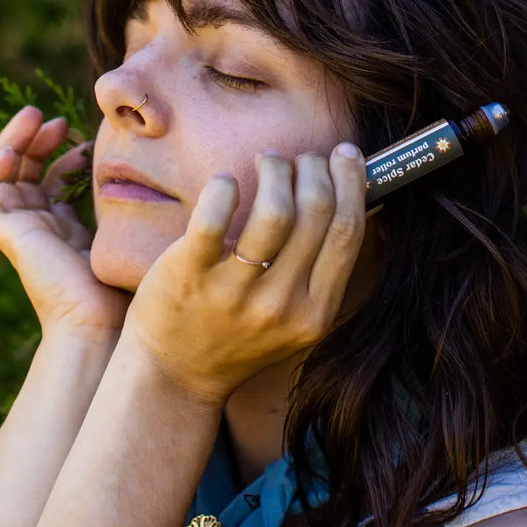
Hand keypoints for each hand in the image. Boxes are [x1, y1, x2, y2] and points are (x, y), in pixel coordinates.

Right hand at [0, 105, 129, 335]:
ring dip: (12, 142)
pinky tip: (11, 154)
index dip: (64, 155)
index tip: (87, 140)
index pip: (52, 182)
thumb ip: (130, 205)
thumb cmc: (124, 286)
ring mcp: (18, 231)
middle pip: (25, 172)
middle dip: (37, 140)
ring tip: (33, 117)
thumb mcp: (128, 232)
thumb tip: (155, 176)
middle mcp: (37, 228)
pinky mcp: (4, 235)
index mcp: (63, 230)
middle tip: (55, 118)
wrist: (101, 319)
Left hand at [124, 144, 366, 403]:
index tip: (346, 153)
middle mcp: (280, 305)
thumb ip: (322, 267)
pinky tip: (226, 183)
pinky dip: (224, 188)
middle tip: (300, 160)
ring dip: (276, 169)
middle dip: (313, 167)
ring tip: (268, 162)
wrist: (175, 373)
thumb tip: (349, 193)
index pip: (347, 232)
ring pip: (274, 210)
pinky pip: (213, 218)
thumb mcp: (297, 315)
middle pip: (316, 211)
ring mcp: (234, 292)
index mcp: (316, 312)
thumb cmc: (240, 330)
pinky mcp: (189, 276)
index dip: (352, 181)